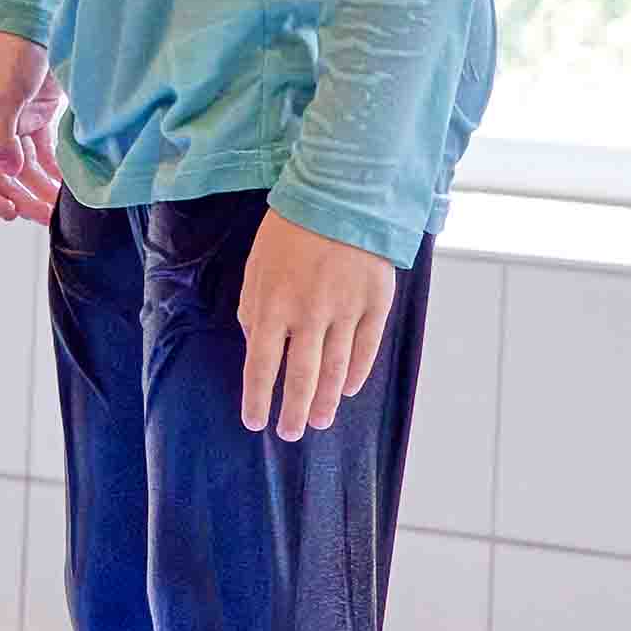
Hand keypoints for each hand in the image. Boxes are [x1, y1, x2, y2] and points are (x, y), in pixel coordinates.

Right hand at [0, 34, 64, 223]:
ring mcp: (10, 124)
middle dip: (20, 198)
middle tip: (44, 217)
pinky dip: (51, 171)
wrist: (36, 18)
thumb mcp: (3, 93)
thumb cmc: (10, 49)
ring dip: (37, 189)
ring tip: (57, 209)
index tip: (9, 211)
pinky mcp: (33, 118)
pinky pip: (40, 154)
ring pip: (20, 169)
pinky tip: (64, 187)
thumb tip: (7, 171)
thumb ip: (2, 135)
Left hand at [232, 205, 397, 442]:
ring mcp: (346, 310)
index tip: (255, 421)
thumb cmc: (290, 232)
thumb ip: (254, 310)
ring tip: (318, 422)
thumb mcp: (256, 269)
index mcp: (272, 306)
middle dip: (293, 410)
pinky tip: (346, 390)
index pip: (260, 366)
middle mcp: (309, 315)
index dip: (257, 398)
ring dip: (324, 400)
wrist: (342, 197)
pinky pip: (366, 347)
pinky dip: (356, 373)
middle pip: (300, 376)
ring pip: (334, 368)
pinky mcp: (376, 303)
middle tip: (291, 434)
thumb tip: (257, 345)